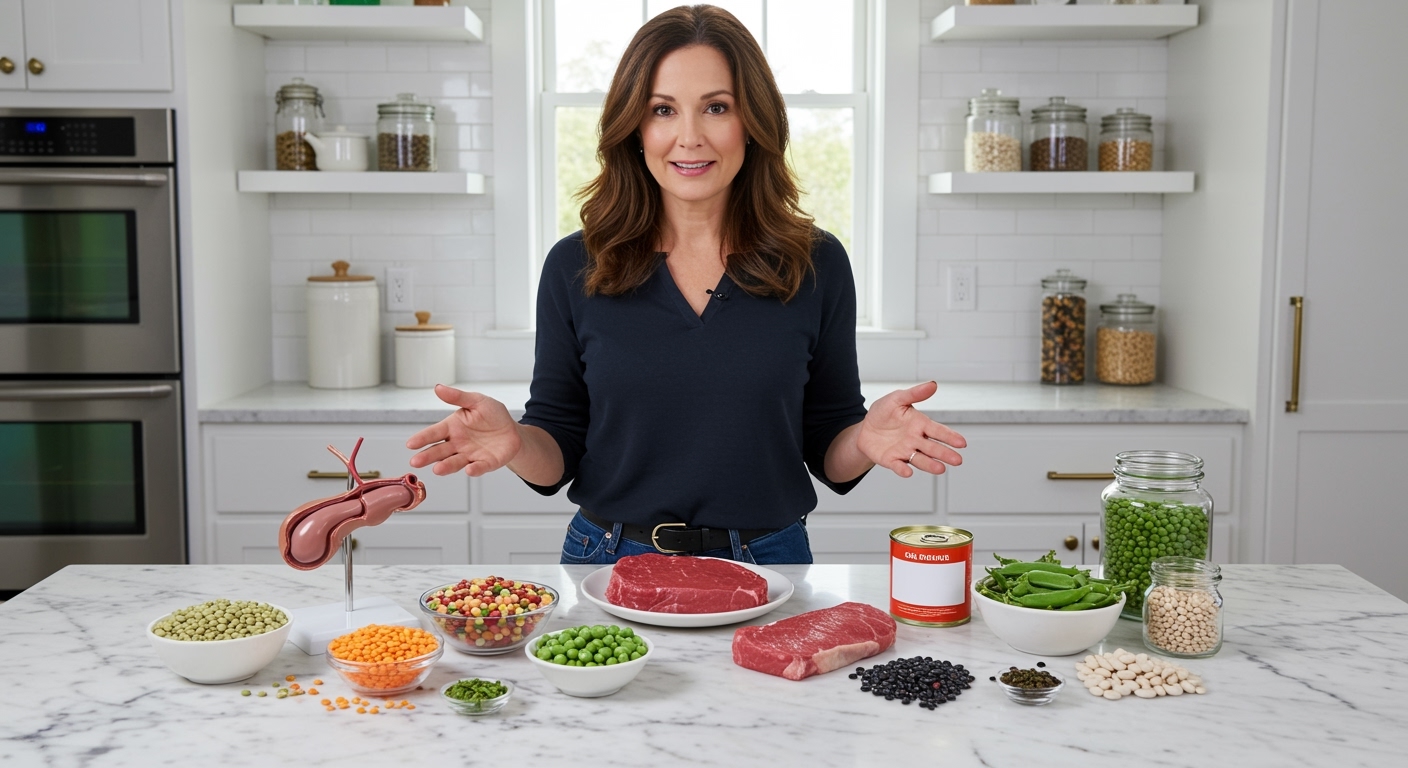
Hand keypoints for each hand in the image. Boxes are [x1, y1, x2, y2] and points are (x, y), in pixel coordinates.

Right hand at [405, 385, 522, 476]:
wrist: (512, 430)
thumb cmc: (492, 415)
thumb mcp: (476, 401)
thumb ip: (457, 397)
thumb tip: (438, 387)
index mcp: (453, 427)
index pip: (434, 433)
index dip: (422, 438)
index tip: (410, 444)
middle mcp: (458, 444)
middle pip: (440, 451)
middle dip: (428, 456)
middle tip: (415, 462)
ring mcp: (470, 455)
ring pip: (455, 462)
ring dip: (446, 466)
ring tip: (437, 469)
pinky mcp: (486, 463)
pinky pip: (479, 467)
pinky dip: (474, 469)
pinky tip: (469, 469)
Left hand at [855, 381, 965, 478]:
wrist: (865, 429)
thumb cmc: (883, 413)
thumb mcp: (897, 399)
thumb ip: (914, 394)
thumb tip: (933, 384)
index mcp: (919, 424)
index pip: (938, 431)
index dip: (950, 436)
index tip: (962, 442)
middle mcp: (915, 440)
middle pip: (933, 448)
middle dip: (945, 454)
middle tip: (957, 460)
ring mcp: (904, 451)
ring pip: (920, 459)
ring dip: (930, 464)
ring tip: (940, 469)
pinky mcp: (891, 460)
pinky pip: (898, 466)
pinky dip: (903, 470)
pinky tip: (908, 472)